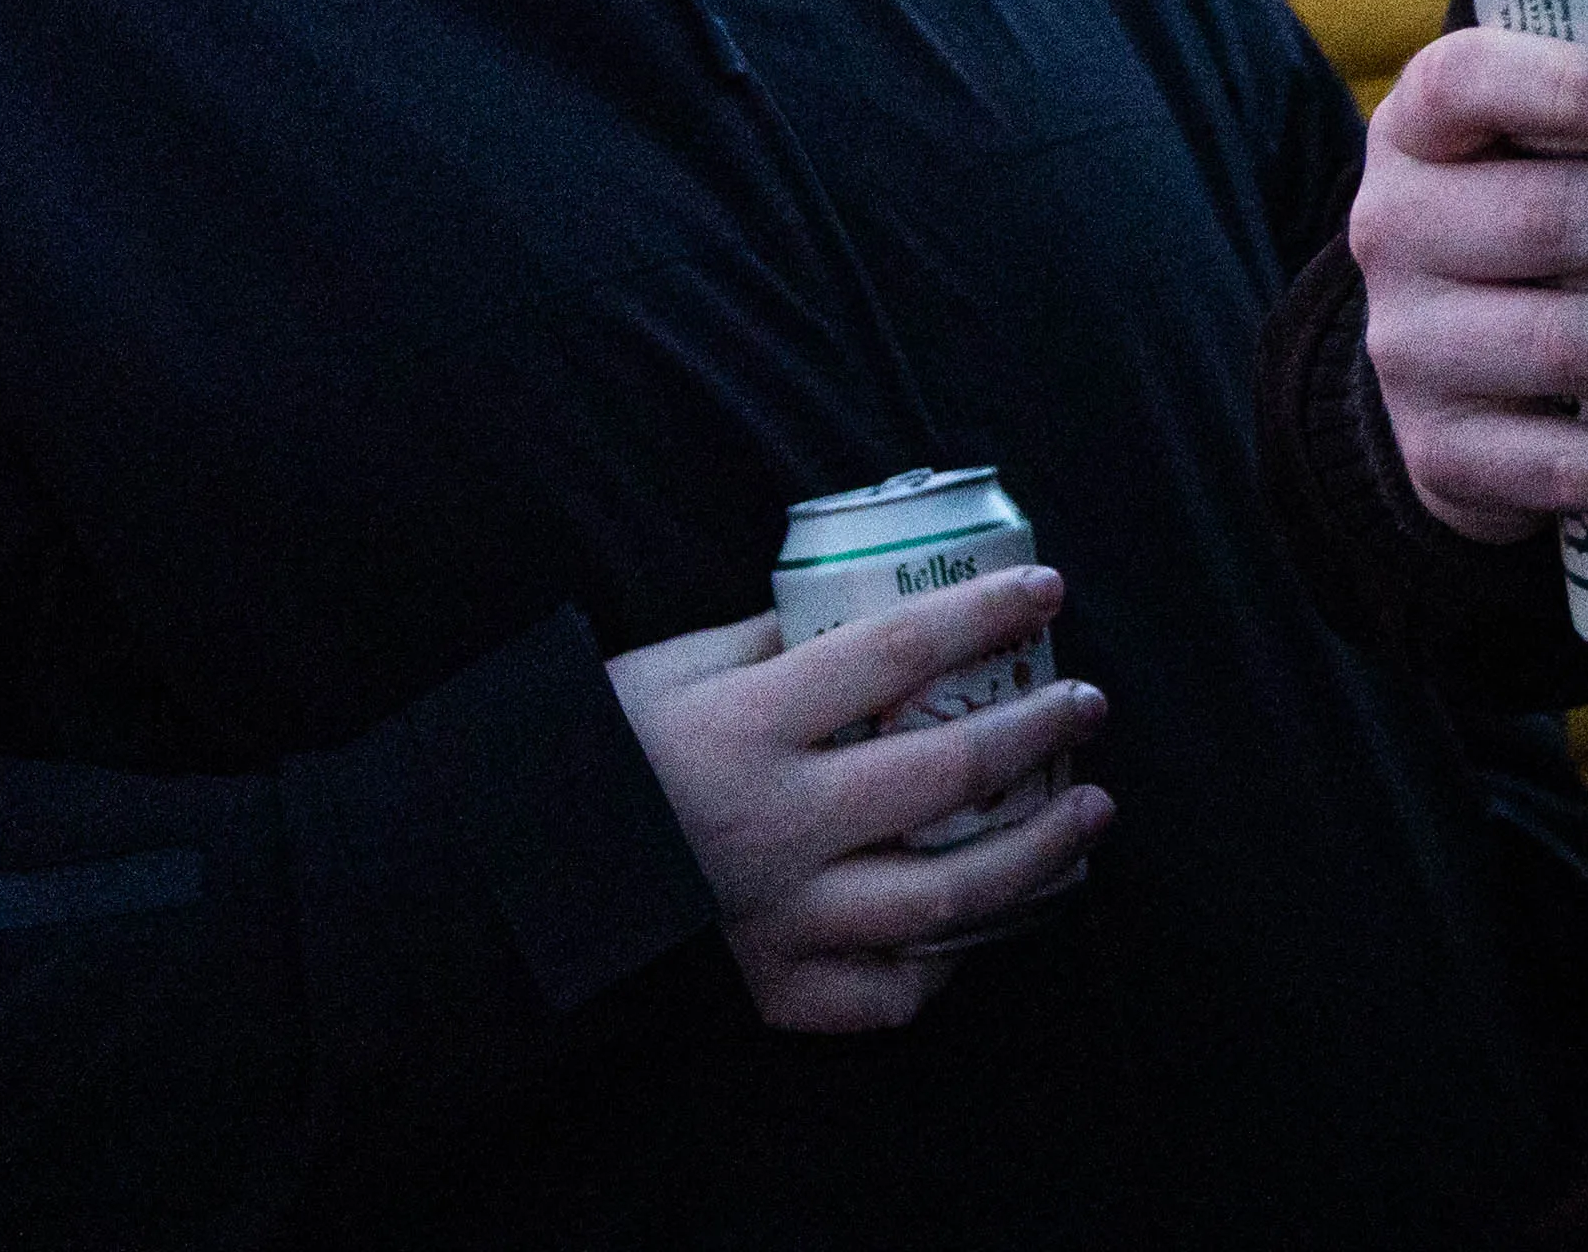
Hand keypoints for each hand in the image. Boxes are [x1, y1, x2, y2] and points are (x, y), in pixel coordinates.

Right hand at [606, 572, 1111, 1031]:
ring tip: (1091, 811)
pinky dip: (945, 966)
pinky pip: (883, 995)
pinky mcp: (768, 989)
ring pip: (946, 898)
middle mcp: (775, 827)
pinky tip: (985, 928)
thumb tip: (866, 602)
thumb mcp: (668, 672)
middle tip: (1087, 704)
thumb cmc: (586, 758)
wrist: (496, 888)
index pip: (896, 652)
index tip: (1048, 591)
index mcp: (747, 729)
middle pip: (947, 774)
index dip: (983, 615)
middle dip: (1039, 732)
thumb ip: (768, 639)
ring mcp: (778, 918)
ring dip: (1039, 852)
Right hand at [1354, 0, 1587, 546]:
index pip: (1466, 82)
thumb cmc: (1550, 203)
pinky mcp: (1445, 455)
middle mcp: (1394, 229)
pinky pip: (1559, 471)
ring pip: (1562, 347)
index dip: (1562, 89)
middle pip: (1545, 222)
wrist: (1452, 371)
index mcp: (1423, 124)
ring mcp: (1410, 349)